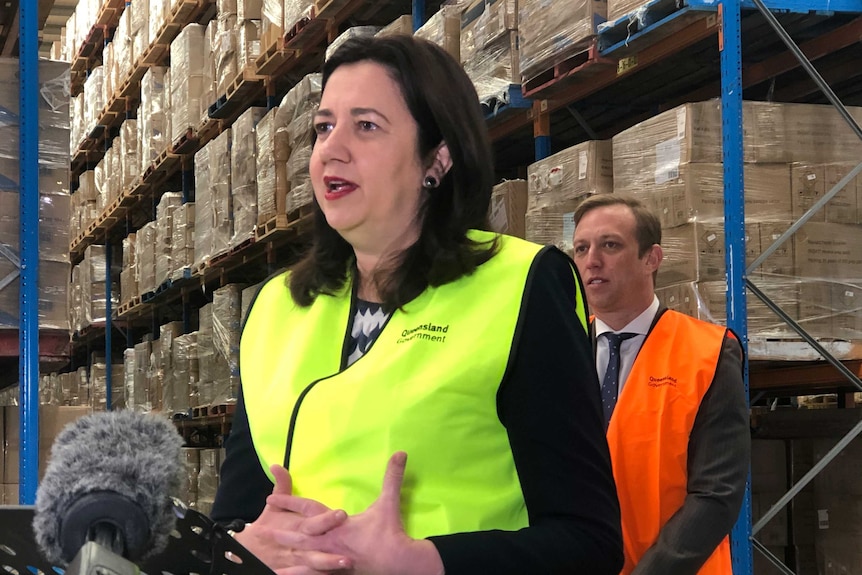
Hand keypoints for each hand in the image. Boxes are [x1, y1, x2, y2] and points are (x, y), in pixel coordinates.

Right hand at [235, 464, 351, 573]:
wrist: (249, 550)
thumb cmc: (269, 524)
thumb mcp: (275, 505)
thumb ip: (282, 485)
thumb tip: (277, 465)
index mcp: (296, 524)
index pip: (311, 519)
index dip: (326, 518)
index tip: (342, 514)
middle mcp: (298, 542)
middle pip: (314, 541)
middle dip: (330, 544)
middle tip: (348, 542)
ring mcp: (296, 560)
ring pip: (313, 563)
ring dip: (328, 563)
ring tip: (346, 562)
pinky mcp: (295, 571)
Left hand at [268, 452, 444, 574]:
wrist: (399, 562)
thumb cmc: (391, 532)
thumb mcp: (390, 502)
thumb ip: (392, 476)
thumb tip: (400, 452)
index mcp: (337, 526)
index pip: (309, 511)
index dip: (289, 502)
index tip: (271, 499)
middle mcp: (331, 544)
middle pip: (300, 539)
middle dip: (282, 534)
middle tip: (263, 532)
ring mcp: (333, 562)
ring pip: (305, 562)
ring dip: (290, 561)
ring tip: (270, 565)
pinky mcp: (339, 574)